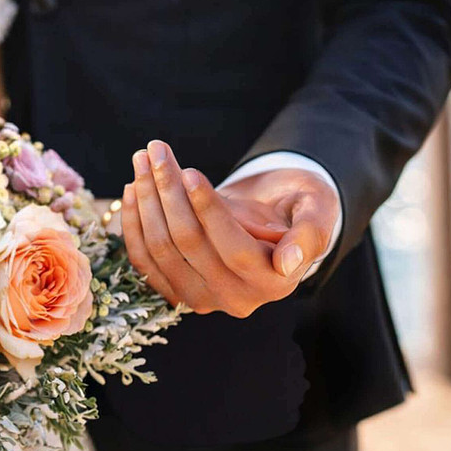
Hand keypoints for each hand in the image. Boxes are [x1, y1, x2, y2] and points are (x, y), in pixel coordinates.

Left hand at [120, 140, 339, 317]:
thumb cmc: (298, 207)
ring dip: (145, 201)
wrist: (271, 220)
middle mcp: (235, 299)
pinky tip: (132, 188)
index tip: (191, 172)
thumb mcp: (317, 211)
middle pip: (188, 245)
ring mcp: (200, 299)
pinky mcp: (174, 291)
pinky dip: (133, 223)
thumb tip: (289, 261)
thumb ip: (311, 232)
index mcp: (272, 283)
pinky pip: (143, 260)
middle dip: (168, 192)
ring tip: (142, 160)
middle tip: (157, 151)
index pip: (232, 247)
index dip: (208, 209)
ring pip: (159, 250)